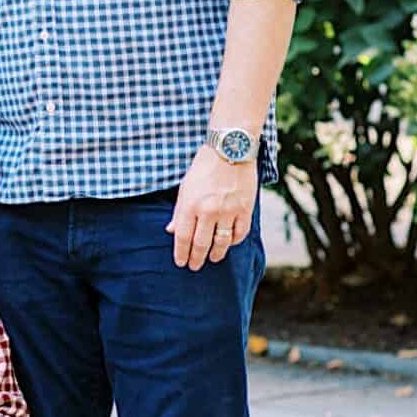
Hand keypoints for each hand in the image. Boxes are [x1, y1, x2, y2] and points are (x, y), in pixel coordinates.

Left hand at [166, 146, 258, 270]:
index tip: (181, 262)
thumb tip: (170, 231)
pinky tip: (229, 244)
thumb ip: (178, 211)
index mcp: (190, 205)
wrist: (230, 149)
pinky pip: (239, 234)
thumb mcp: (185, 187)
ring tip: (212, 259)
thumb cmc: (204, 167)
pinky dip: (234, 242)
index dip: (181, 253)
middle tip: (194, 266)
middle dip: (196, 259)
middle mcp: (208, 211)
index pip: (183, 237)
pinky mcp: (245, 209)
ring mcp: (228, 211)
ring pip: (221, 243)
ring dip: (216, 255)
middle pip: (201, 244)